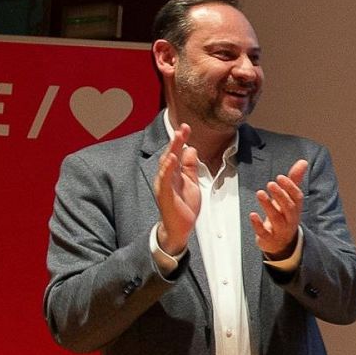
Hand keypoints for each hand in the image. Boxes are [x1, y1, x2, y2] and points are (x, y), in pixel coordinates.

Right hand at [154, 123, 200, 255]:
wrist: (180, 227)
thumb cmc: (184, 205)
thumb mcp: (191, 182)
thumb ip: (190, 167)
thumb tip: (191, 148)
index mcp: (174, 173)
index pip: (177, 152)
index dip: (181, 140)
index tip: (186, 127)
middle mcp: (166, 176)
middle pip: (170, 154)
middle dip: (176, 141)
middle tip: (182, 127)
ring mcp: (164, 185)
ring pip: (166, 164)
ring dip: (171, 150)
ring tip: (177, 137)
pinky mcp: (164, 195)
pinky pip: (165, 180)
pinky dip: (168, 169)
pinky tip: (171, 159)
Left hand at [251, 158, 307, 258]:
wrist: (282, 244)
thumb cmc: (284, 216)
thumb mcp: (290, 199)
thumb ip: (294, 180)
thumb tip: (303, 161)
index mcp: (295, 208)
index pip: (297, 197)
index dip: (290, 187)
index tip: (280, 177)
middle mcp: (290, 219)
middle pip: (288, 207)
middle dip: (280, 195)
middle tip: (271, 183)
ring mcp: (279, 230)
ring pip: (276, 218)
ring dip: (268, 206)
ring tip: (260, 193)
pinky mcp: (268, 238)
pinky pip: (264, 233)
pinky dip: (258, 225)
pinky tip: (252, 215)